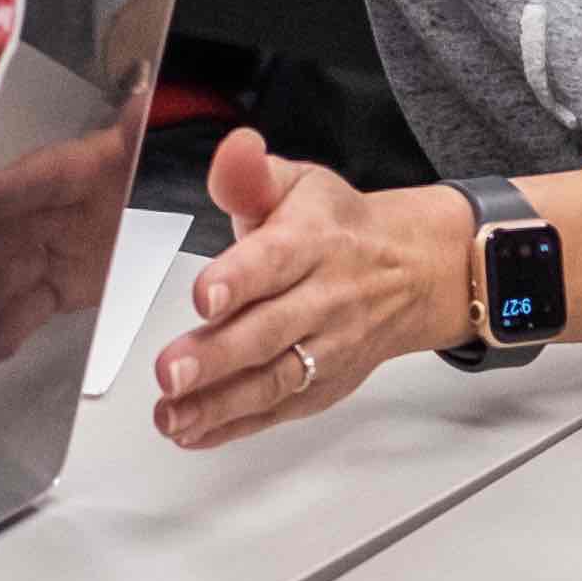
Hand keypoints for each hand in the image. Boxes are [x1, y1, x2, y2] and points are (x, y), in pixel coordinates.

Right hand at [0, 118, 132, 364]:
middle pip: (10, 233)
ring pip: (10, 276)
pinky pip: (31, 307)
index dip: (6, 191)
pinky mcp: (59, 286)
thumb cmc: (149, 170)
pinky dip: (10, 329)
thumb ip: (142, 136)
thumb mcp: (152, 151)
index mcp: (76, 169)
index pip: (40, 177)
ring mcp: (51, 251)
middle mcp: (52, 210)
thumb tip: (141, 106)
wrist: (165, 204)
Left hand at [146, 130, 468, 452]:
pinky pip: (278, 410)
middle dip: (218, 355)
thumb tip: (235, 149)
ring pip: (273, 380)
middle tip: (170, 371)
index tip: (203, 296)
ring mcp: (327, 349)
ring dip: (219, 403)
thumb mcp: (298, 184)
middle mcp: (324, 300)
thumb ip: (252, 176)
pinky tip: (193, 431)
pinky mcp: (323, 386)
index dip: (238, 279)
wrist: (410, 272)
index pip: (275, 261)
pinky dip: (234, 426)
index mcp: (314, 242)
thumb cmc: (338, 228)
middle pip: (269, 331)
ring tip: (172, 413)